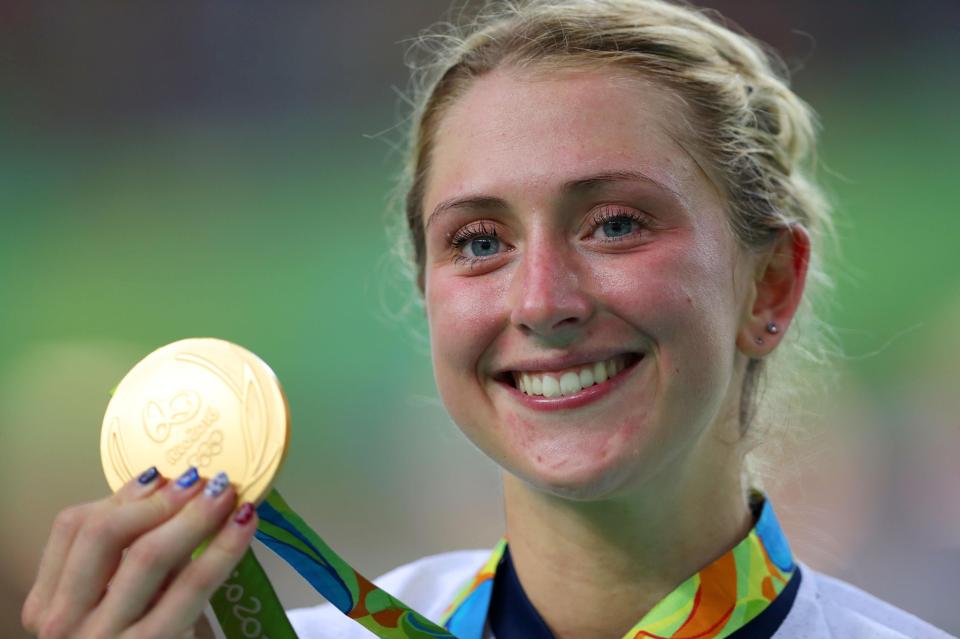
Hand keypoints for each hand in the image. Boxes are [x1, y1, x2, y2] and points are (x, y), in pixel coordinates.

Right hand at [21, 466, 257, 637]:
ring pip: (144, 558)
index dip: (123, 494)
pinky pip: (190, 589)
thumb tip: (167, 486)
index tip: (164, 473)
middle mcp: (65, 625)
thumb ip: (128, 554)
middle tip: (201, 479)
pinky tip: (245, 524)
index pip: (73, 529)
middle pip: (103, 536)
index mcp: (50, 604)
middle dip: (158, 501)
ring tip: (228, 494)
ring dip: (192, 516)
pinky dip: (222, 549)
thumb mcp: (119, 602)